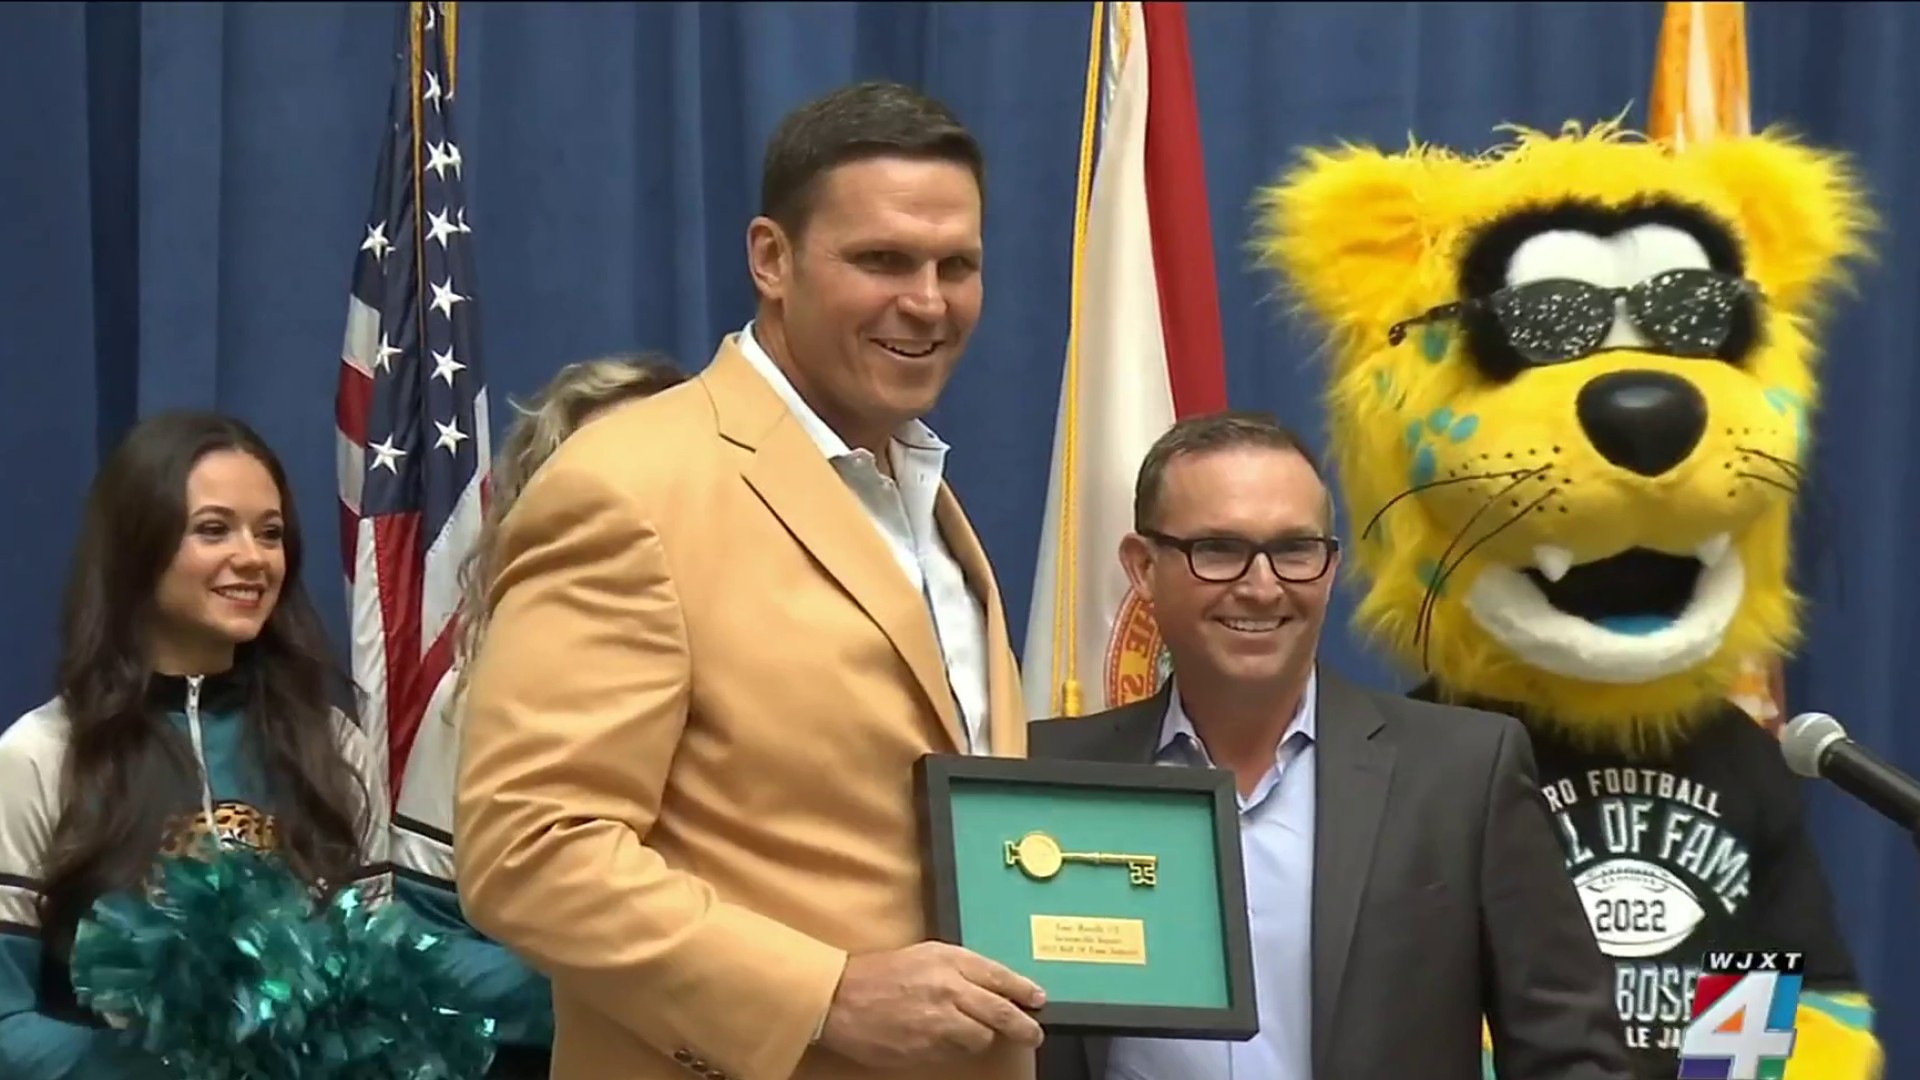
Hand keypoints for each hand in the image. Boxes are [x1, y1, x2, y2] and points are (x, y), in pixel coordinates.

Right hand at [816, 941, 1046, 1067]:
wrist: (840, 998)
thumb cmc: (879, 974)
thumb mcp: (924, 956)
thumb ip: (960, 968)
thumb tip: (994, 986)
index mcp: (950, 961)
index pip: (1000, 977)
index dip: (1023, 990)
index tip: (1038, 1000)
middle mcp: (950, 989)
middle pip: (1002, 1013)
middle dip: (1024, 1027)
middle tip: (1033, 1034)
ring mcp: (940, 1022)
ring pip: (981, 1038)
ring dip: (981, 1038)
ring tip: (970, 1032)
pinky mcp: (927, 1048)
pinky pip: (955, 1053)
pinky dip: (956, 1048)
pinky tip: (942, 1039)